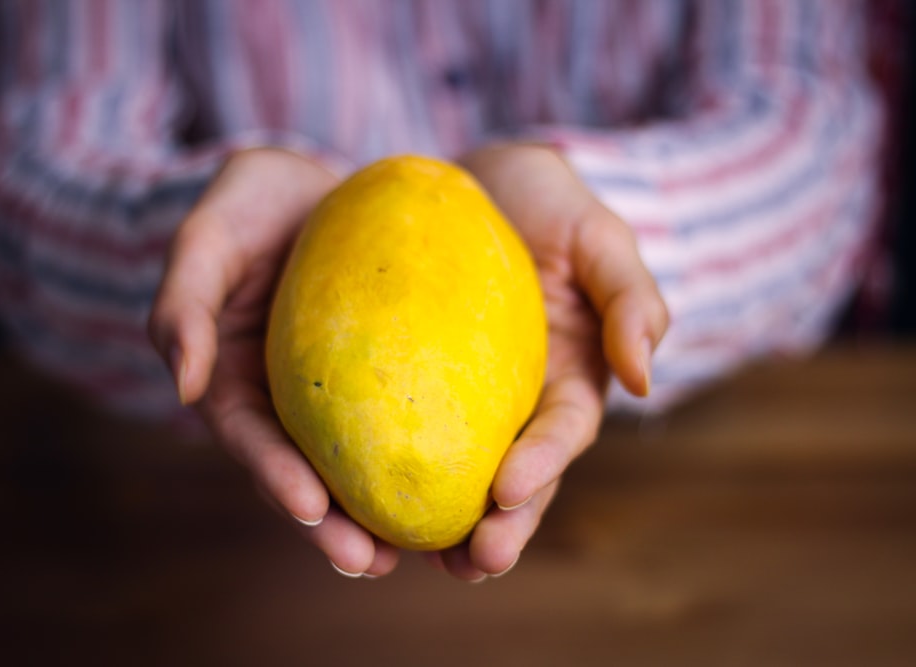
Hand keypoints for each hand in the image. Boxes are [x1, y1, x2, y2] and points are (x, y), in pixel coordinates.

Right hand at [148, 147, 401, 576]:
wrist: (310, 187)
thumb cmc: (248, 207)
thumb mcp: (207, 238)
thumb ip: (183, 305)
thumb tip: (184, 386)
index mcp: (238, 384)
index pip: (253, 440)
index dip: (277, 478)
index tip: (311, 509)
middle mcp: (290, 403)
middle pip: (310, 475)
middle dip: (336, 527)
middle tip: (372, 562)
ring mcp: (341, 397)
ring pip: (364, 467)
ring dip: (390, 516)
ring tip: (431, 553)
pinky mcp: (388, 379)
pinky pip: (411, 421)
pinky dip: (435, 456)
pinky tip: (476, 485)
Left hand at [422, 144, 668, 580]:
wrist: (478, 181)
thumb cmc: (548, 203)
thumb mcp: (599, 236)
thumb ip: (631, 299)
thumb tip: (645, 381)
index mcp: (571, 379)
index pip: (562, 433)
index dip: (542, 467)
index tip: (508, 493)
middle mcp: (520, 404)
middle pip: (516, 478)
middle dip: (500, 527)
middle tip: (471, 564)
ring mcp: (468, 402)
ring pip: (459, 473)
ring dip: (445, 524)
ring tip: (416, 560)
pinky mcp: (418, 388)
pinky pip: (403, 432)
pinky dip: (390, 469)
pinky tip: (356, 501)